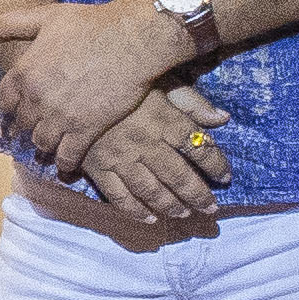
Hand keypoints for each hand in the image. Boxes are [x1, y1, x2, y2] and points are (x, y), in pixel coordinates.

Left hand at [0, 0, 181, 174]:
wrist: (132, 39)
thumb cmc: (92, 24)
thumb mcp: (47, 17)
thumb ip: (12, 22)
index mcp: (24, 73)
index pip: (5, 100)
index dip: (11, 105)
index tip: (17, 109)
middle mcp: (37, 99)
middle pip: (23, 123)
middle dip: (29, 125)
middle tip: (36, 129)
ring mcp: (60, 117)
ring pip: (41, 142)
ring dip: (45, 144)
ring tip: (51, 146)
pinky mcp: (85, 130)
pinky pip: (67, 157)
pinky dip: (65, 164)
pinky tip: (67, 165)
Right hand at [73, 86, 232, 225]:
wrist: (72, 86)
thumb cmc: (121, 81)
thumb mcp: (161, 81)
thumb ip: (192, 102)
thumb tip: (223, 118)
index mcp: (164, 120)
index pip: (199, 147)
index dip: (216, 164)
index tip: (226, 176)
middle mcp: (146, 144)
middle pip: (179, 176)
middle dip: (198, 195)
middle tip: (211, 208)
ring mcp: (120, 160)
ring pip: (151, 191)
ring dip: (171, 206)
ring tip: (185, 214)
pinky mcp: (97, 168)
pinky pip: (118, 196)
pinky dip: (135, 210)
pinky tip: (149, 218)